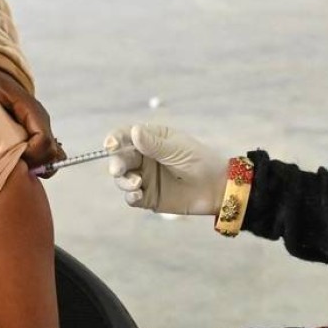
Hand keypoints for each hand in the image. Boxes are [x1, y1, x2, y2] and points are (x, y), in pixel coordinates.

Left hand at [0, 66, 62, 171]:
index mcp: (31, 110)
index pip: (44, 139)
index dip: (32, 155)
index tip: (13, 161)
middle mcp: (40, 122)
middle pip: (52, 152)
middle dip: (35, 165)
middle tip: (10, 170)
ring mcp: (41, 130)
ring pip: (53, 156)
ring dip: (38, 168)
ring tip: (14, 171)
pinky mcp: (36, 137)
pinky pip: (46, 157)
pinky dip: (37, 166)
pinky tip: (16, 169)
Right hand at [106, 124, 228, 215]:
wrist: (217, 188)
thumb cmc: (200, 161)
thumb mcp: (177, 149)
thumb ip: (153, 144)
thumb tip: (134, 131)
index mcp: (151, 139)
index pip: (126, 136)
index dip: (115, 139)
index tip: (110, 144)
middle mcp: (144, 157)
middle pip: (120, 158)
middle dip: (116, 163)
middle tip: (118, 170)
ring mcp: (145, 177)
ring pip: (122, 178)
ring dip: (123, 181)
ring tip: (136, 184)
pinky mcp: (148, 197)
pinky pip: (131, 197)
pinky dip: (130, 196)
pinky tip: (137, 196)